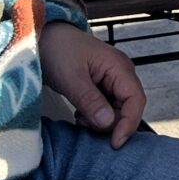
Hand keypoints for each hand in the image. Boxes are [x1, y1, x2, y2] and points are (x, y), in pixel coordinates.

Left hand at [40, 21, 145, 145]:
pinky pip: (106, 106)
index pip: (135, 100)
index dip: (128, 124)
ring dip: (102, 121)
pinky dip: (96, 116)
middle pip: (128, 107)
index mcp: (119, 67)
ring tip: (80, 119)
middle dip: (112, 124)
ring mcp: (111, 78)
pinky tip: (80, 114)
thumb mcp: (71, 78)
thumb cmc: (57, 50)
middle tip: (87, 127)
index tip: (114, 143)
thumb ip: (91, 101)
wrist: (43, 35)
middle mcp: (120, 73)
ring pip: (117, 109)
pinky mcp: (101, 84)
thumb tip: (108, 124)